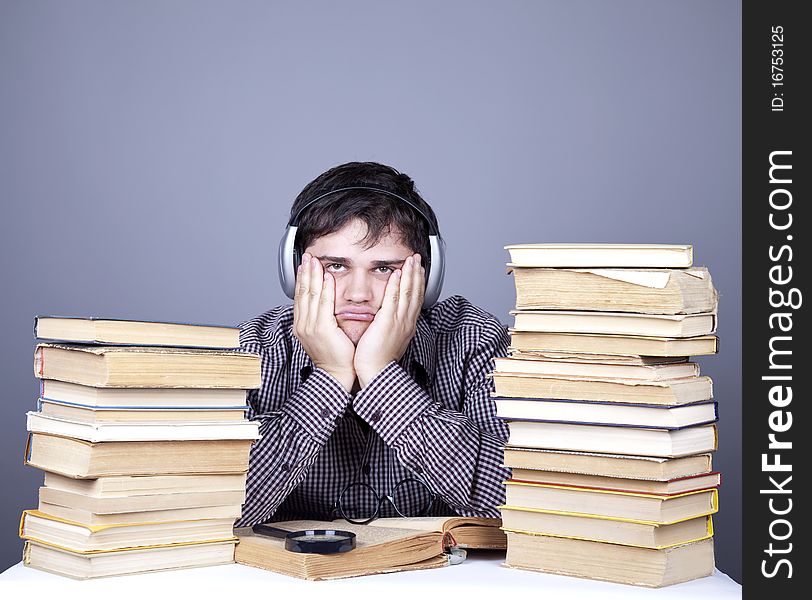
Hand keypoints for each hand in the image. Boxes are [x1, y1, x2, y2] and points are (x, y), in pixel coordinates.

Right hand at [293, 253, 356, 391]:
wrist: (336, 374)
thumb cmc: (335, 356)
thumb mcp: (324, 334)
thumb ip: (322, 318)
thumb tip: (325, 304)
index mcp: (302, 325)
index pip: (300, 296)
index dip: (302, 278)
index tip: (305, 265)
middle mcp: (303, 324)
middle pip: (302, 292)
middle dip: (305, 272)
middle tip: (307, 256)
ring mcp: (310, 326)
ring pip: (310, 295)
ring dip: (312, 275)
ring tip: (314, 261)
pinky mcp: (321, 329)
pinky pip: (323, 304)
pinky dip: (324, 289)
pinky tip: (326, 277)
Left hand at [354, 254, 424, 386]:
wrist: (376, 372)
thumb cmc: (379, 360)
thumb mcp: (389, 340)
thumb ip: (390, 326)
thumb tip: (388, 319)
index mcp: (407, 326)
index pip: (415, 300)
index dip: (417, 283)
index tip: (418, 271)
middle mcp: (406, 322)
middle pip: (415, 293)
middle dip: (417, 274)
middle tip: (417, 259)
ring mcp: (399, 321)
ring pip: (407, 292)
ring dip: (410, 274)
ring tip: (411, 260)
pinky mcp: (388, 322)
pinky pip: (393, 299)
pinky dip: (396, 285)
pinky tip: (397, 273)